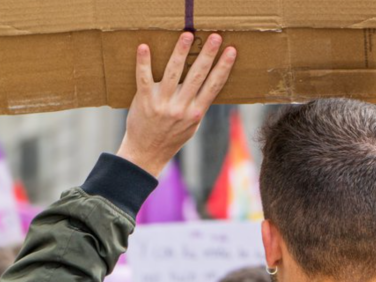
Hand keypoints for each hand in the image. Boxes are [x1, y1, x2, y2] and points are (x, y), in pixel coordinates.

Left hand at [118, 33, 235, 176]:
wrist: (147, 152)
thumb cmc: (171, 137)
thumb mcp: (191, 125)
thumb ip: (198, 105)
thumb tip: (207, 84)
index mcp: (196, 112)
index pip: (214, 85)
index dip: (223, 67)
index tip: (231, 51)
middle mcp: (181, 107)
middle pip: (197, 76)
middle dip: (208, 55)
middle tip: (215, 36)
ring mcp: (163, 103)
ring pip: (173, 73)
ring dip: (181, 52)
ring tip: (188, 35)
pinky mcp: (145, 100)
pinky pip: (143, 78)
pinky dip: (144, 62)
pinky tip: (145, 47)